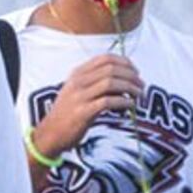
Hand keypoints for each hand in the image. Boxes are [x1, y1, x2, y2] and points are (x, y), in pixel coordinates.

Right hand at [31, 53, 145, 158]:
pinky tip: (130, 105)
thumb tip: (124, 80)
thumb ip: (95, 82)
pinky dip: (123, 101)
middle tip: (142, 85)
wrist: (50, 134)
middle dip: (131, 75)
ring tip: (139, 95)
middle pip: (111, 69)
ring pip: (110, 83)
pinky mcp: (83, 112)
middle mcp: (78, 82)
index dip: (124, 62)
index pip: (104, 58)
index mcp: (77, 73)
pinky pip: (108, 101)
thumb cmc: (68, 113)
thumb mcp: (77, 91)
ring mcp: (79, 96)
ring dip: (130, 87)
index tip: (136, 71)